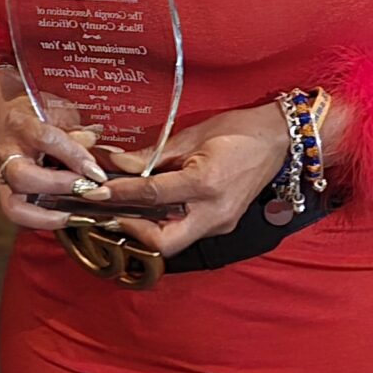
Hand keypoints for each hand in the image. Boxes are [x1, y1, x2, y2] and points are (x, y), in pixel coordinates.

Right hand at [0, 69, 116, 233]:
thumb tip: (93, 146)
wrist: (3, 118)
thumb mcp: (58, 110)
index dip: (74, 157)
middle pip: (23, 177)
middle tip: (90, 192)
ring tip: (78, 216)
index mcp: (22, 125)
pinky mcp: (3, 194)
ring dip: (48, 217)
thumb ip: (75, 130)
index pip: (46, 140)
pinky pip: (19, 217)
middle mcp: (7, 153)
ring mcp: (1, 177)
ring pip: (14, 206)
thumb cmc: (37, 113)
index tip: (97, 173)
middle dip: (60, 187)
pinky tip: (70, 218)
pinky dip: (44, 223)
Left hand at [92, 107, 289, 255]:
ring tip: (124, 209)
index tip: (94, 192)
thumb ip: (153, 155)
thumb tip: (117, 163)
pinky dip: (163, 225)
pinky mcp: (222, 225)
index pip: (151, 196)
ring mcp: (220, 223)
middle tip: (110, 212)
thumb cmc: (237, 130)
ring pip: (173, 243)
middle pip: (163, 243)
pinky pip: (186, 233)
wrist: (278, 140)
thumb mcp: (192, 135)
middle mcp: (214, 212)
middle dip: (132, 231)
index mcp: (205, 184)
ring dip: (145, 230)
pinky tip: (151, 209)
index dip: (119, 195)